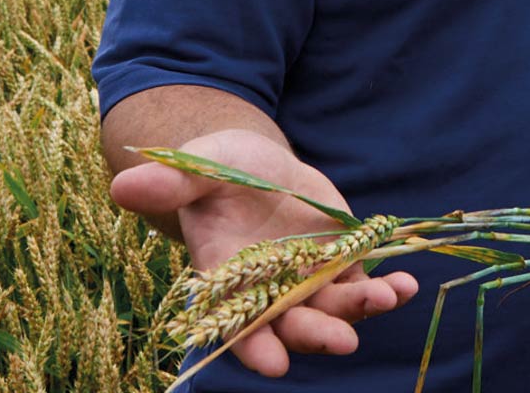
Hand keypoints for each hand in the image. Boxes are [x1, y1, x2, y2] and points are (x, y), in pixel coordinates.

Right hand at [110, 128, 417, 376]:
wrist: (253, 164)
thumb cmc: (215, 169)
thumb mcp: (195, 170)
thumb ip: (169, 185)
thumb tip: (122, 187)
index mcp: (227, 279)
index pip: (236, 324)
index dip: (253, 347)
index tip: (274, 364)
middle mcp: (268, 290)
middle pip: (291, 325)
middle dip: (315, 335)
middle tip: (342, 342)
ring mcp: (307, 280)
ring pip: (333, 309)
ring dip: (359, 311)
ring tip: (388, 297)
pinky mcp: (338, 263)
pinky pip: (364, 283)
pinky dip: (387, 289)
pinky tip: (407, 285)